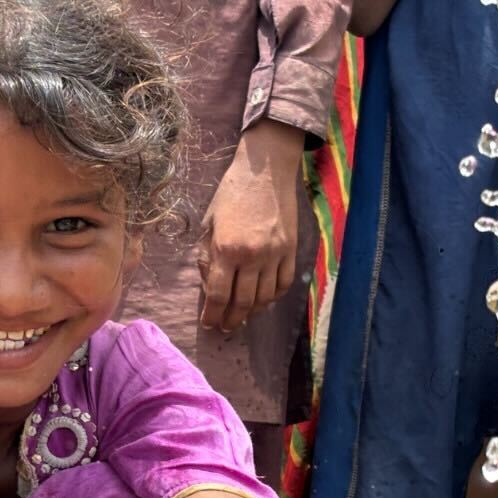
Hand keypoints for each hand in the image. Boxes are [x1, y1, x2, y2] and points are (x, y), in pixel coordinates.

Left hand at [198, 118, 305, 333]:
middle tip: (225, 327)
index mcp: (226, 249)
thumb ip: (207, 257)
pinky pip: (283, 284)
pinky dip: (273, 297)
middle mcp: (252, 256)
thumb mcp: (209, 224)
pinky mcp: (291, 250)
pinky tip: (263, 300)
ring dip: (252, 312)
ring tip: (242, 317)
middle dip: (232, 320)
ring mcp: (275, 254)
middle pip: (242, 302)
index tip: (209, 324)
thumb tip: (209, 288)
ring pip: (264, 297)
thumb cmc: (231, 194)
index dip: (213, 315)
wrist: (265, 170)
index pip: (218, 295)